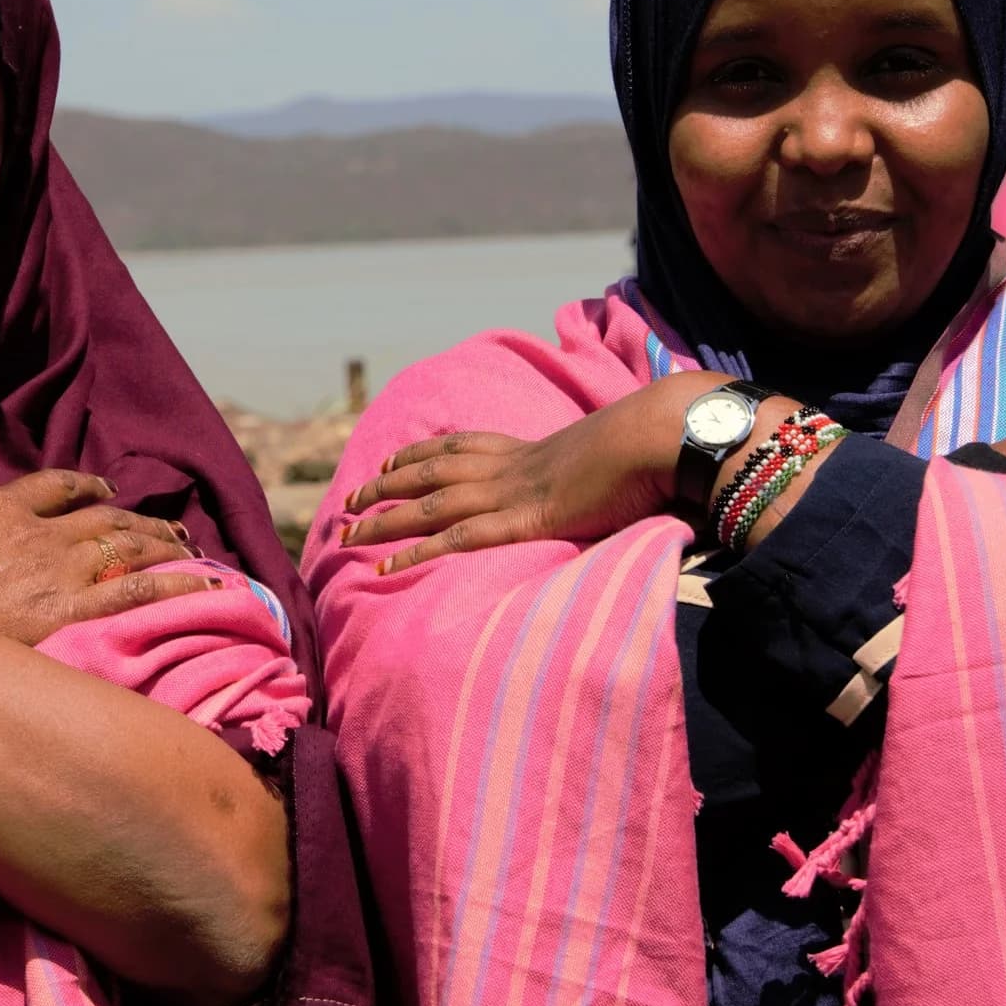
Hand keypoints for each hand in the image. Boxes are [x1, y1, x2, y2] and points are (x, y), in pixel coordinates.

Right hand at [0, 455, 209, 644]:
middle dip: (140, 522)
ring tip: (193, 550)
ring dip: (163, 545)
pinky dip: (173, 587)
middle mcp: (35, 536)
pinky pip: (132, 596)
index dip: (85, 487)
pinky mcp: (61, 618)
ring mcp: (52, 576)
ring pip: (126, 549)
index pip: (55, 487)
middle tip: (169, 529)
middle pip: (103, 519)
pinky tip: (206, 587)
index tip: (104, 491)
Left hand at [337, 373, 721, 572]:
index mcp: (530, 448)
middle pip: (429, 474)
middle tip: (348, 502)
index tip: (390, 461)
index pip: (461, 447)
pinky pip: (455, 541)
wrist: (661, 434)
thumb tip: (611, 480)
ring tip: (344, 536)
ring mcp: (511, 492)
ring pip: (428, 507)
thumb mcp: (614, 457)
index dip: (421, 455)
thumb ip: (600, 471)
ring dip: (382, 522)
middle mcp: (509, 466)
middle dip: (384, 487)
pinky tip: (384, 571)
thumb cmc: (652, 445)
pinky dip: (414, 555)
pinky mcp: (522, 521)